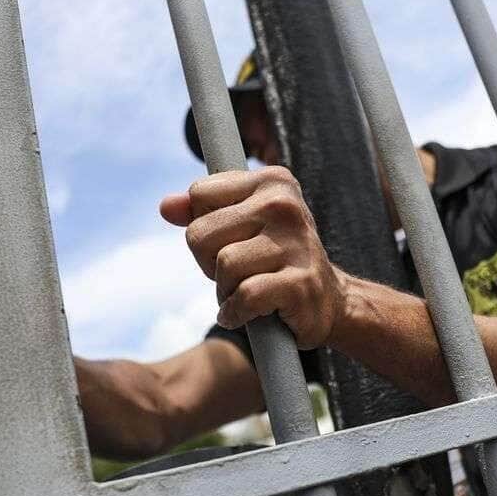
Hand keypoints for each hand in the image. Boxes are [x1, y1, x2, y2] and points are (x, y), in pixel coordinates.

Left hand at [160, 166, 346, 348]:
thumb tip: (166, 207)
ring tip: (248, 291)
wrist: (331, 301)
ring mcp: (295, 244)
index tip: (232, 240)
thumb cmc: (277, 259)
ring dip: (226, 291)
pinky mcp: (300, 284)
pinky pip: (244, 296)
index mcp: (272, 181)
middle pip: (200, 234)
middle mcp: (285, 205)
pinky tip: (250, 314)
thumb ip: (202, 210)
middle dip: (210, 263)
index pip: (198, 195)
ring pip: (222, 266)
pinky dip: (237, 313)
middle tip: (240, 272)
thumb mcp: (243, 224)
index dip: (206, 227)